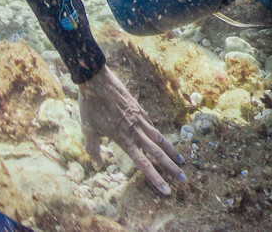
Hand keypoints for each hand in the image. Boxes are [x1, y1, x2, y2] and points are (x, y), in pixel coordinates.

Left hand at [78, 65, 185, 195]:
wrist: (98, 81)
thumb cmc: (90, 107)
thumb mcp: (87, 131)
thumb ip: (94, 149)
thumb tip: (99, 166)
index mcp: (124, 138)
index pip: (143, 163)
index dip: (155, 178)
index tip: (166, 189)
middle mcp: (135, 130)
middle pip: (158, 152)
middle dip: (171, 167)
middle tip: (183, 179)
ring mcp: (140, 118)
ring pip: (160, 138)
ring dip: (172, 151)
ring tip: (182, 161)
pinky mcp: (139, 109)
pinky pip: (151, 125)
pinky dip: (157, 134)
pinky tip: (160, 139)